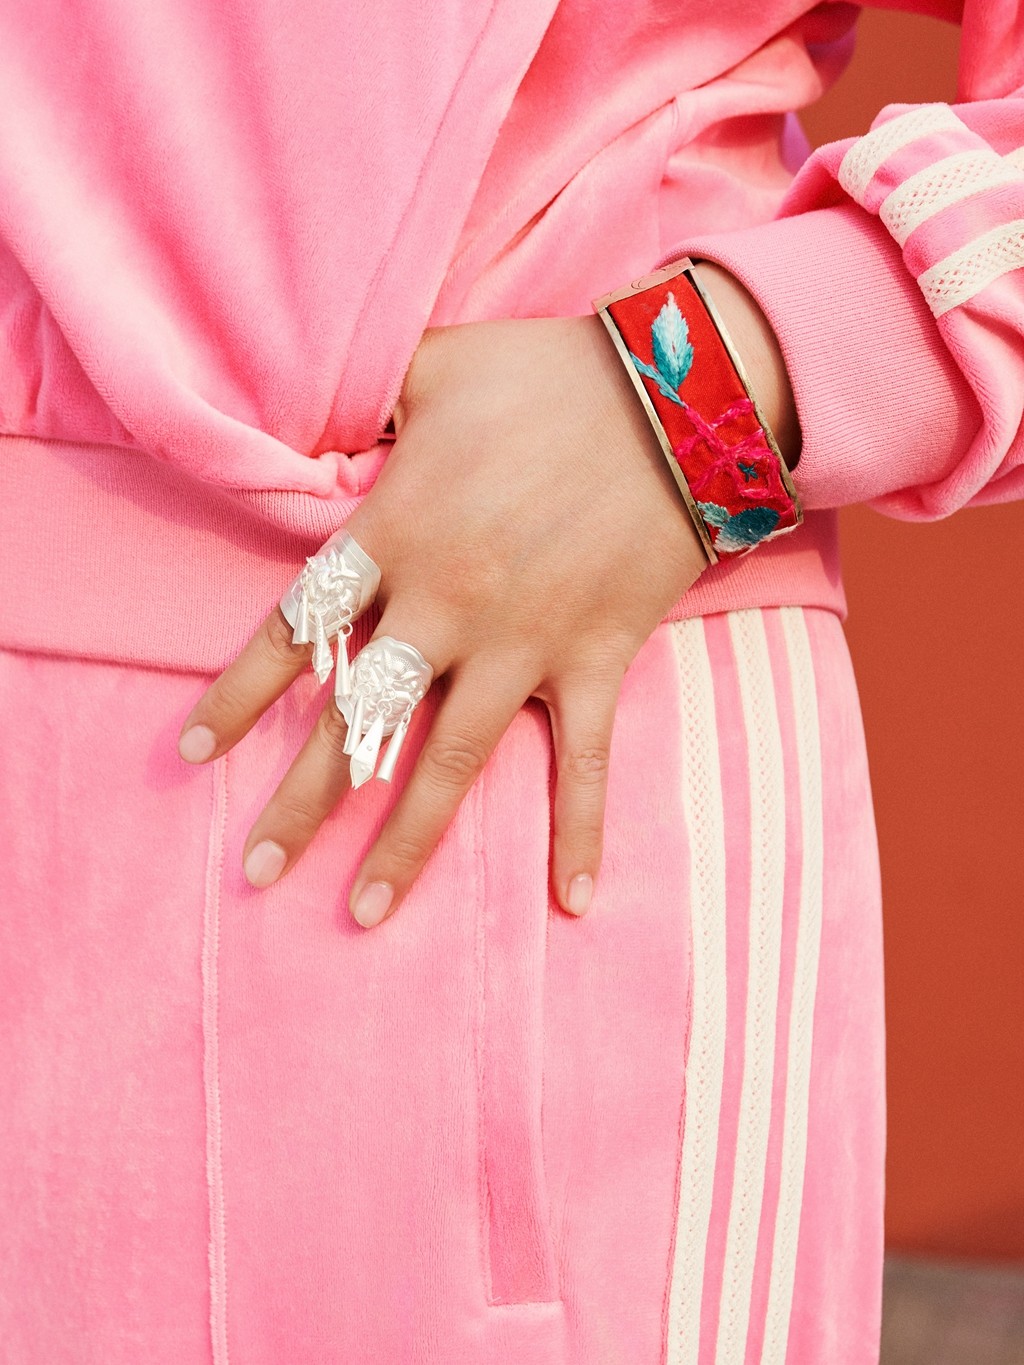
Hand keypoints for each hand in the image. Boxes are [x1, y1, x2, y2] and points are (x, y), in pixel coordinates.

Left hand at [177, 312, 707, 926]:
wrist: (677, 393)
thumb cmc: (546, 373)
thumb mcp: (432, 366)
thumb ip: (363, 404)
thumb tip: (314, 422)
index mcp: (397, 534)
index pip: (296, 629)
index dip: (241, 694)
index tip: (192, 753)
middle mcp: (447, 605)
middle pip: (357, 721)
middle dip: (302, 802)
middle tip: (256, 873)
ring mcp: (524, 643)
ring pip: (452, 763)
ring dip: (405, 844)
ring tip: (363, 914)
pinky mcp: (596, 661)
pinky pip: (587, 763)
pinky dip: (579, 832)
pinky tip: (572, 902)